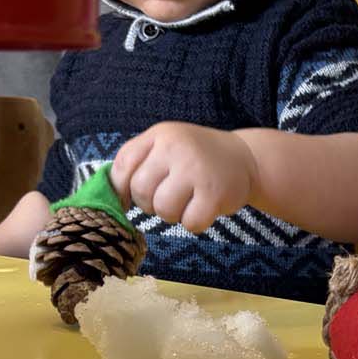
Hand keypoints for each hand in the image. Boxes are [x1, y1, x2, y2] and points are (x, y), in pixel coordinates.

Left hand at [111, 123, 257, 234]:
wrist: (246, 158)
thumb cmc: (197, 158)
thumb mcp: (167, 145)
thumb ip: (138, 161)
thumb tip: (111, 197)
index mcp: (160, 135)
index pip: (122, 167)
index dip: (121, 189)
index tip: (130, 197)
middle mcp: (176, 149)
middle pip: (141, 192)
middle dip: (150, 203)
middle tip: (168, 197)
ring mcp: (196, 171)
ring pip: (163, 210)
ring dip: (172, 214)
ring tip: (187, 201)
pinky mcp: (214, 194)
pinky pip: (189, 223)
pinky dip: (194, 223)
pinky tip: (204, 208)